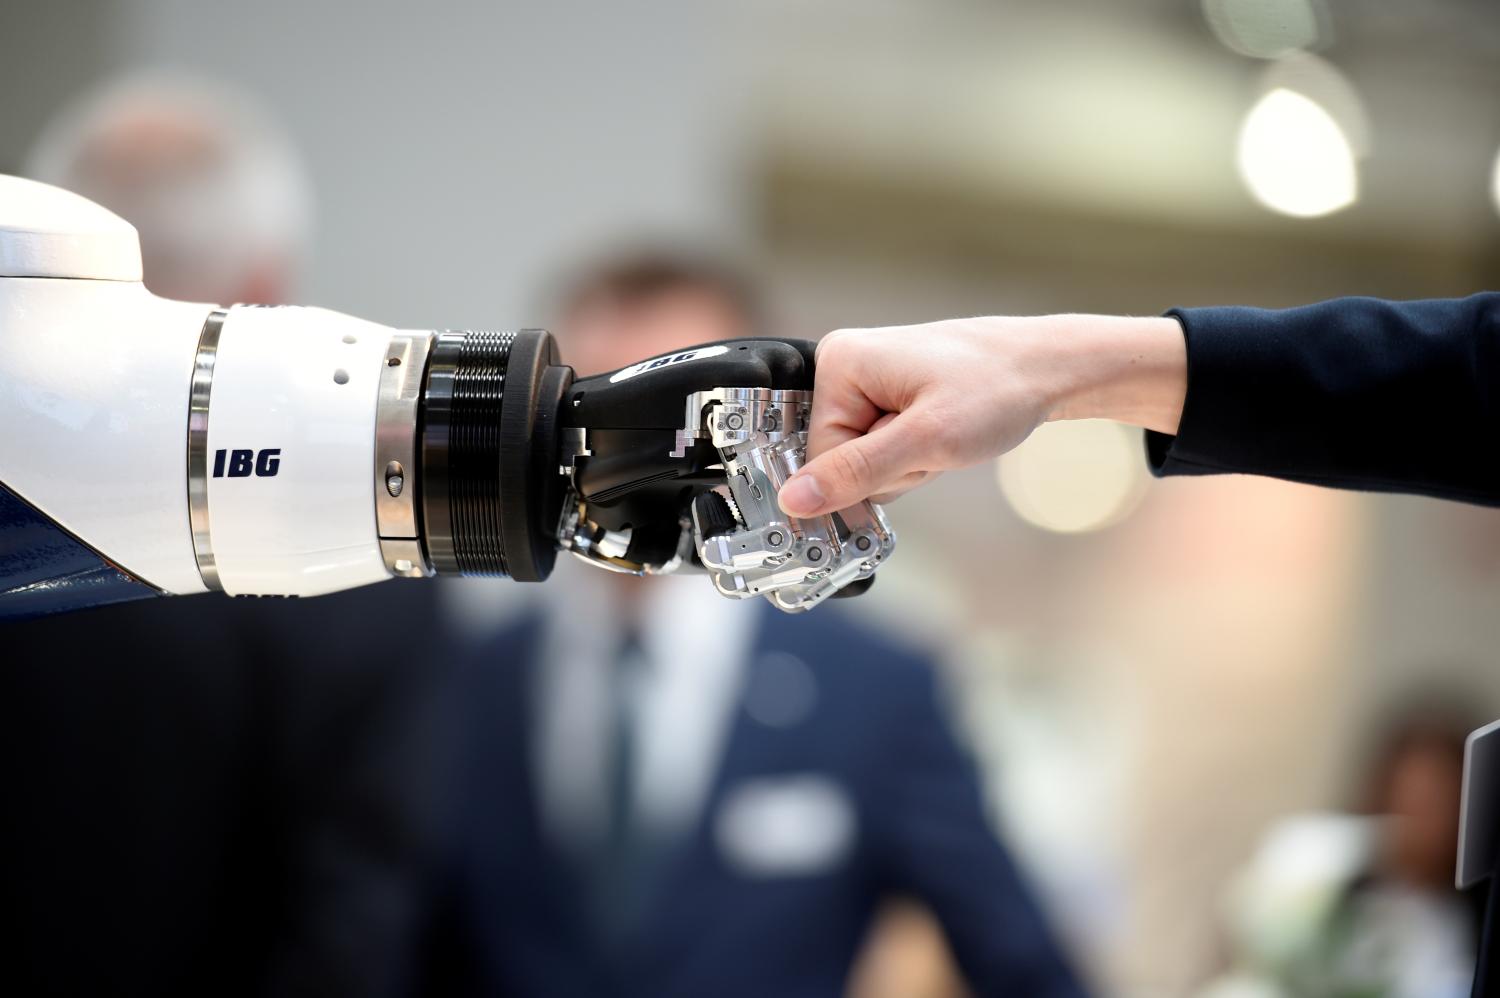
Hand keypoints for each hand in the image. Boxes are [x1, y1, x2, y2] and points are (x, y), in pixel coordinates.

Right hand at [777, 314, 1187, 517]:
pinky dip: (914, 455)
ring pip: (863, 461)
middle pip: (838, 459)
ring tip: (941, 436)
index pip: (818, 456)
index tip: (913, 457)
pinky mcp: (884, 395)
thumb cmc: (998, 389)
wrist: (1048, 370)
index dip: (867, 474)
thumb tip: (793, 499)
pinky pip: (881, 448)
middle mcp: (844, 365)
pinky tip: (939, 435)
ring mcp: (865, 380)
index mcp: (838, 363)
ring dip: (906, 465)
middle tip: (933, 445)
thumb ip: (856, 473)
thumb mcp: (927, 441)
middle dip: (890, 469)